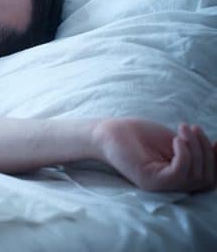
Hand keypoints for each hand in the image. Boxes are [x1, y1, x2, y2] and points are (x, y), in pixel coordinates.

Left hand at [94, 118, 215, 191]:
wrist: (109, 132)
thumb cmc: (138, 135)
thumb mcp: (175, 141)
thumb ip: (195, 149)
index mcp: (177, 179)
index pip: (209, 178)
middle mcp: (170, 187)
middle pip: (206, 179)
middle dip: (206, 151)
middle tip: (192, 128)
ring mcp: (160, 186)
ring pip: (196, 177)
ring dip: (195, 149)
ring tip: (183, 129)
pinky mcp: (150, 181)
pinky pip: (179, 174)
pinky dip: (184, 155)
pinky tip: (177, 140)